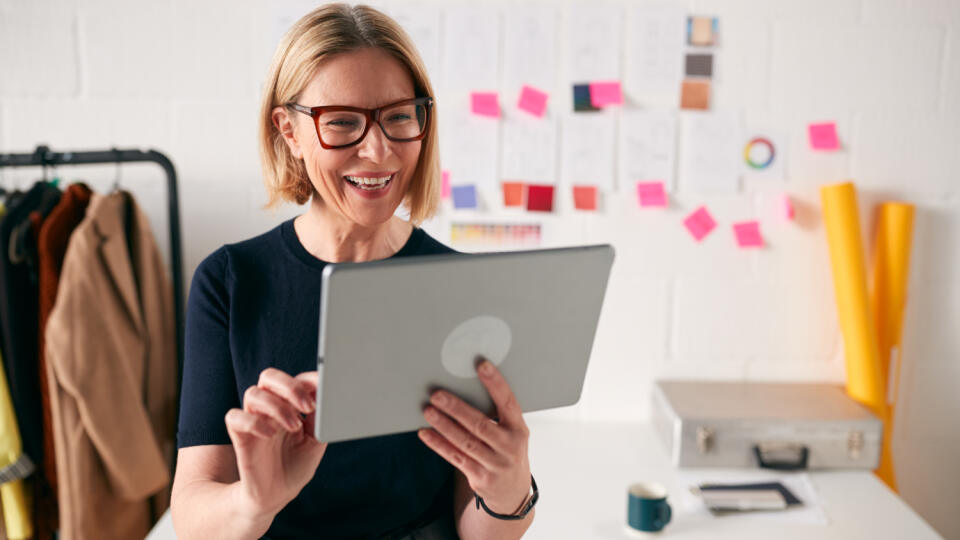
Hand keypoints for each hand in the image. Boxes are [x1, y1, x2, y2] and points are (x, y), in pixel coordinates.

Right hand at [225, 368, 326, 519]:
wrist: (276, 496)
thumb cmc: (295, 466)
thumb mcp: (316, 441)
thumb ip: (321, 420)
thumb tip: (328, 399)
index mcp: (289, 406)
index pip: (294, 379)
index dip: (308, 380)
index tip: (323, 392)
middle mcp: (270, 409)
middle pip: (269, 376)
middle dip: (290, 386)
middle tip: (308, 407)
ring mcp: (254, 421)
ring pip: (253, 393)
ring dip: (277, 406)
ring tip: (294, 426)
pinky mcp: (240, 437)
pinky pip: (234, 417)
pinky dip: (253, 422)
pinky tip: (270, 434)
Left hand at [418, 360, 531, 514]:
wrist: (513, 491)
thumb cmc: (508, 451)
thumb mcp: (512, 432)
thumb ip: (497, 415)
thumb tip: (464, 387)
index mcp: (519, 429)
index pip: (508, 402)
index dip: (495, 383)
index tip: (481, 365)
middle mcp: (509, 447)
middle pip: (480, 424)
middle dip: (457, 408)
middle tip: (437, 394)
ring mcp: (495, 464)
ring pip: (465, 442)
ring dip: (444, 425)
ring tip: (428, 410)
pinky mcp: (480, 477)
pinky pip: (455, 458)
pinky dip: (439, 445)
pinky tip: (426, 433)